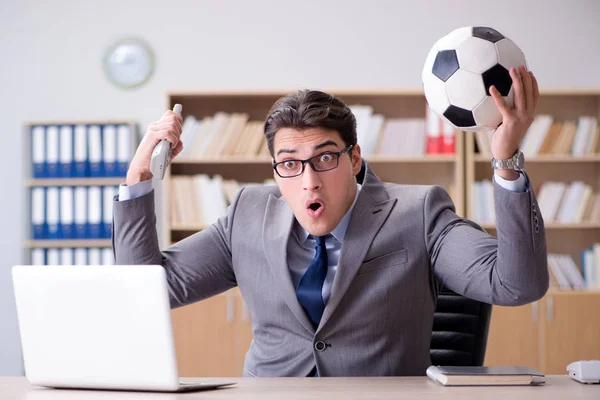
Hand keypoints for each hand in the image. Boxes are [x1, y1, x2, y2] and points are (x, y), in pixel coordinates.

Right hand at [126, 110, 183, 184]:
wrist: (142, 168)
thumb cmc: (154, 160)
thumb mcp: (168, 153)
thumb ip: (176, 147)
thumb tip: (181, 142)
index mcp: (157, 127)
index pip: (170, 114)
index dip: (178, 120)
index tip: (179, 132)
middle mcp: (155, 126)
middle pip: (173, 119)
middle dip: (179, 130)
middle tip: (175, 141)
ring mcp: (153, 130)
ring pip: (172, 125)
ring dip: (176, 136)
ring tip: (172, 145)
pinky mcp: (152, 136)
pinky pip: (168, 133)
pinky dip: (173, 140)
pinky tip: (170, 146)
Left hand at [489, 65, 538, 179]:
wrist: (504, 153)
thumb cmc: (503, 139)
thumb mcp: (507, 124)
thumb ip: (505, 113)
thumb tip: (495, 102)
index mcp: (529, 115)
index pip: (535, 95)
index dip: (533, 83)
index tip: (529, 72)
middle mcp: (528, 115)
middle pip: (529, 92)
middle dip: (526, 77)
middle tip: (520, 66)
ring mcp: (521, 118)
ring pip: (521, 95)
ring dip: (517, 81)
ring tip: (511, 70)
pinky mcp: (511, 121)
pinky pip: (504, 106)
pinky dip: (498, 96)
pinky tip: (491, 88)